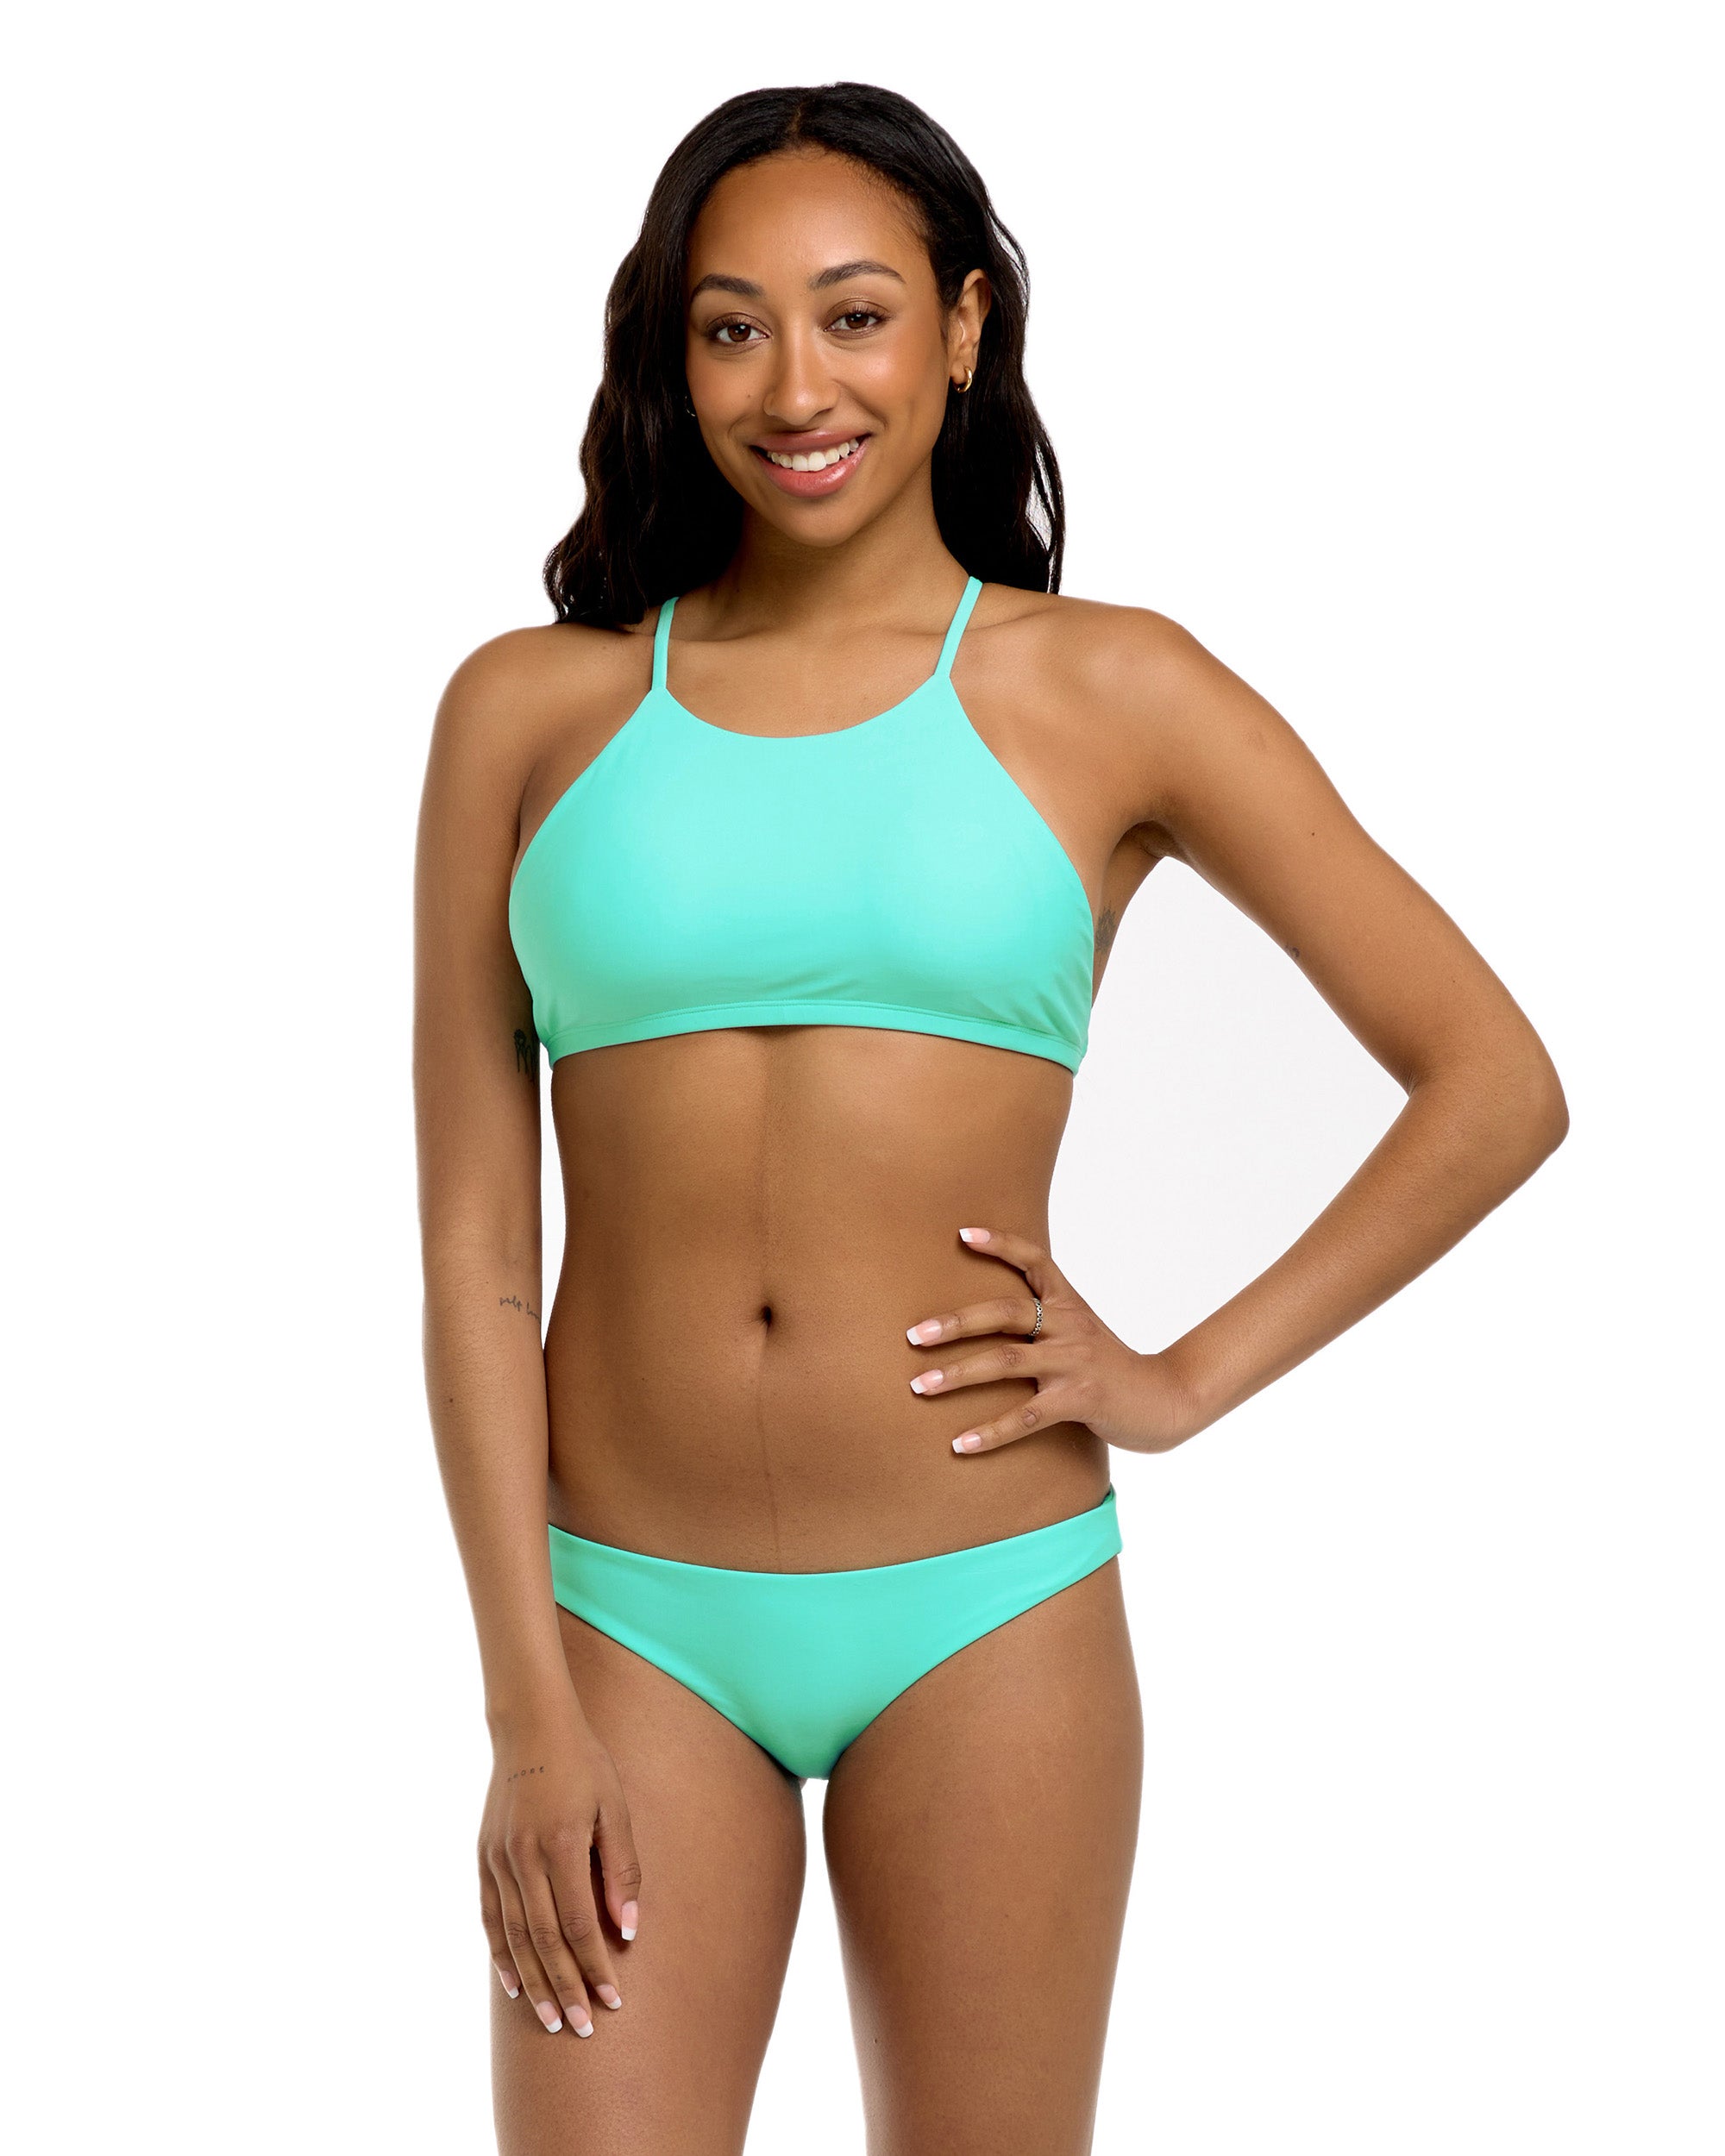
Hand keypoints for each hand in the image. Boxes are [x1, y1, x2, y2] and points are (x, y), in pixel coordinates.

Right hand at [479, 1697, 642, 2037]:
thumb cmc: (584, 1763)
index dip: (596, 1967)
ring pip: (515, 1937)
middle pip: (545, 1941)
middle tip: (583, 2027)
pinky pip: (491, 1917)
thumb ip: (622, 1868)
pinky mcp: (484, 1857)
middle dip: (565, 1989)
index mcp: (562, 1845)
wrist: (531, 1726)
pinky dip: (501, 1954)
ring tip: (549, 2021)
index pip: (579, 1925)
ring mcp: (499, 1859)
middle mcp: (525, 1858)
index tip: (614, 1999)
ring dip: (534, 1983)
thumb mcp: (615, 1807)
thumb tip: (629, 1929)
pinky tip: (513, 1984)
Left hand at [904, 1225, 1200, 1456]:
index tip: (962, 1234)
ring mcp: (1074, 1362)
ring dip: (957, 1374)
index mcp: (1069, 1304)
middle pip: (1004, 1312)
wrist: (1166, 1399)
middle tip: (912, 1335)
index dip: (1000, 1244)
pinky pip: (1026, 1417)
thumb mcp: (1081, 1331)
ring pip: (1005, 1361)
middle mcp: (1069, 1326)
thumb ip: (1043, 1320)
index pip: (1035, 1261)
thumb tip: (987, 1317)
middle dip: (954, 1323)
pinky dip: (990, 1432)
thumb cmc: (1110, 1367)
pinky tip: (959, 1444)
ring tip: (918, 1386)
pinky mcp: (1079, 1400)